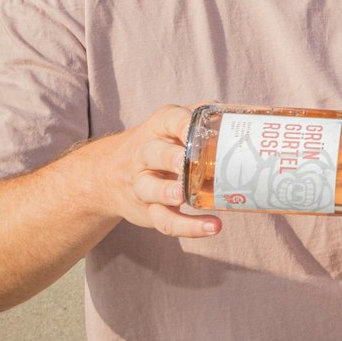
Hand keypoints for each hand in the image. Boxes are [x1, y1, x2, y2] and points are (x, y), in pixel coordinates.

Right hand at [80, 103, 219, 238]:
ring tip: (183, 197)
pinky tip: (211, 227)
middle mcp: (145, 155)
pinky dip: (187, 227)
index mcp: (158, 128)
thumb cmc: (158, 145)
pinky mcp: (149, 210)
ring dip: (165, 193)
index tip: (196, 128)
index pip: (169, 120)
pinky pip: (164, 221)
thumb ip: (200, 117)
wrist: (110, 174)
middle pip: (153, 154)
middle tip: (186, 163)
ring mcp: (143, 184)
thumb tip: (231, 113)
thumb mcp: (172, 125)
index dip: (182, 124)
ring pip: (149, 189)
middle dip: (169, 158)